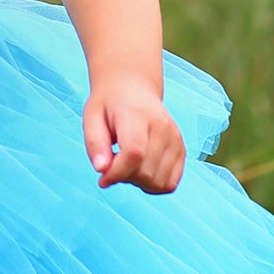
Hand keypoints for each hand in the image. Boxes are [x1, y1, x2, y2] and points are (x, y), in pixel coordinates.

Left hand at [83, 77, 185, 194]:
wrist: (133, 89)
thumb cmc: (109, 105)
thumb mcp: (91, 118)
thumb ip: (95, 144)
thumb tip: (102, 170)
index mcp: (138, 115)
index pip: (134, 153)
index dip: (117, 173)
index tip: (102, 179)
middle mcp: (163, 127)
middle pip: (146, 172)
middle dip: (124, 177)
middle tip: (113, 163)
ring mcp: (175, 139)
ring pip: (159, 182)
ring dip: (139, 182)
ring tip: (127, 165)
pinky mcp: (181, 150)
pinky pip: (170, 183)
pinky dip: (153, 185)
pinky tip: (141, 170)